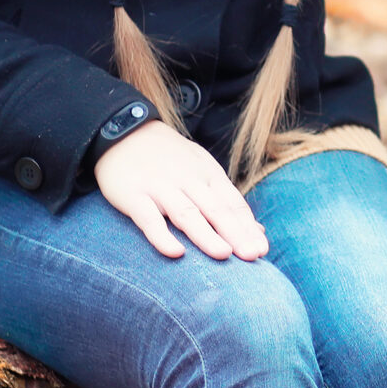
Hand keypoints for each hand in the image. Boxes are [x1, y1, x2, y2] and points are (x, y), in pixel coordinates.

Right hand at [94, 121, 271, 260]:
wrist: (123, 132)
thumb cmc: (169, 159)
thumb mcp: (202, 171)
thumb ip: (227, 200)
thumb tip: (258, 230)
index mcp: (208, 175)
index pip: (233, 204)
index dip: (248, 227)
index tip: (262, 250)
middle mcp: (188, 180)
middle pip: (215, 210)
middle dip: (236, 233)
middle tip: (252, 255)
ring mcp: (160, 187)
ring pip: (186, 213)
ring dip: (206, 235)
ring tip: (223, 254)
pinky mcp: (133, 195)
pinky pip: (148, 218)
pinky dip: (162, 236)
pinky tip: (175, 252)